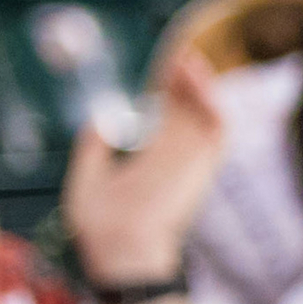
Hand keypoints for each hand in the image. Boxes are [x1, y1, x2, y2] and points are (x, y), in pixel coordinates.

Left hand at [63, 54, 222, 288]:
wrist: (120, 252)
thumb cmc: (101, 227)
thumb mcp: (85, 179)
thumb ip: (93, 149)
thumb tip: (102, 115)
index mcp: (152, 163)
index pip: (167, 117)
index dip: (168, 89)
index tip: (165, 64)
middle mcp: (175, 160)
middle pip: (188, 110)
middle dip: (185, 81)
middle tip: (180, 51)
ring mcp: (189, 163)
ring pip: (206, 116)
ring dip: (203, 88)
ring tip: (190, 59)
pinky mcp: (199, 168)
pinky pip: (217, 134)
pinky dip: (216, 107)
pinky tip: (202, 84)